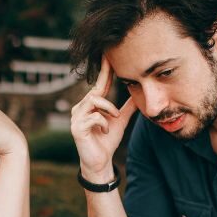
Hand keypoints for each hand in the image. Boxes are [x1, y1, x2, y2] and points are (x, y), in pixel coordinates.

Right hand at [69, 57, 137, 181]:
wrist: (100, 162)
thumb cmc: (107, 140)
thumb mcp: (121, 120)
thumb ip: (128, 107)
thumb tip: (140, 92)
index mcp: (90, 105)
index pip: (99, 84)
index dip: (105, 70)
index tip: (108, 54)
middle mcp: (80, 108)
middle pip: (96, 92)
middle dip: (108, 96)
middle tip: (117, 109)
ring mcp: (76, 118)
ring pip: (94, 101)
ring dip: (108, 110)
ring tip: (114, 120)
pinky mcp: (76, 128)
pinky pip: (93, 117)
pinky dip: (103, 123)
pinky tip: (105, 132)